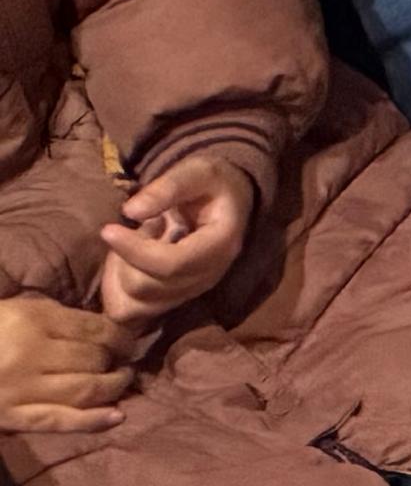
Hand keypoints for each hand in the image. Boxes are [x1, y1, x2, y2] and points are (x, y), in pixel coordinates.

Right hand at [0, 295, 124, 440]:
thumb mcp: (18, 310)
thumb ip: (58, 318)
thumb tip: (104, 331)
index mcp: (33, 320)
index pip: (95, 329)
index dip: (121, 336)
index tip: (129, 341)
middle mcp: (31, 354)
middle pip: (94, 359)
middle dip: (118, 361)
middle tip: (128, 361)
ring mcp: (21, 390)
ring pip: (84, 390)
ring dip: (113, 388)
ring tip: (123, 382)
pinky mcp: (12, 418)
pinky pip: (59, 421)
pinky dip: (92, 421)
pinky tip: (117, 417)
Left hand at [96, 156, 254, 324]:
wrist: (227, 201)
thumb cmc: (212, 184)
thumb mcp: (197, 172)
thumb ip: (168, 187)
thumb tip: (130, 211)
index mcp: (220, 246)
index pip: (171, 265)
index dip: (134, 251)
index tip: (108, 229)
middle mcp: (207, 278)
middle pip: (146, 287)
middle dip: (126, 259)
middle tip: (137, 227)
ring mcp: (189, 294)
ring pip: (133, 306)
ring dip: (119, 276)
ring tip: (135, 245)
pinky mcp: (172, 301)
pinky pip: (129, 313)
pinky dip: (116, 292)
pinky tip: (127, 264)